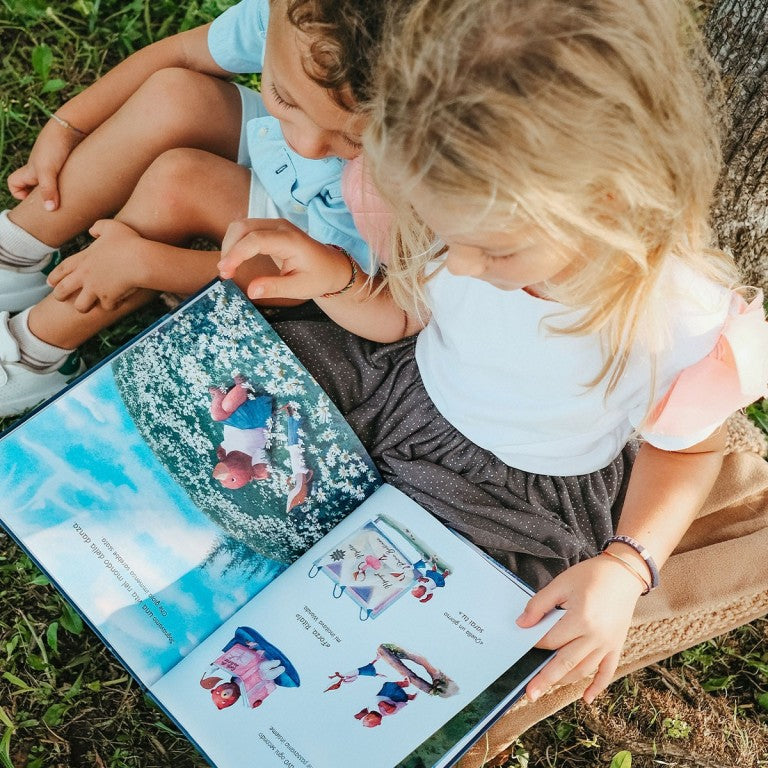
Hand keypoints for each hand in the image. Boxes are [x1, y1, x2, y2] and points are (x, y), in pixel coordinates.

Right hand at [7, 118, 84, 210]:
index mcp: (30, 171)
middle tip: (55, 207)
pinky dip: (71, 186)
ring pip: (53, 184)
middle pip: (35, 187)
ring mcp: (54, 167)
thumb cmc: (54, 147)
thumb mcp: (48, 170)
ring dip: (60, 193)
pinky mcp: (68, 165)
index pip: (14, 184)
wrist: (71, 128)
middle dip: (43, 198)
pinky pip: (67, 179)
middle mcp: (40, 170)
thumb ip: (48, 189)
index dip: (18, 194)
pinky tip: (81, 191)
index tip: (32, 201)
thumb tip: (49, 209)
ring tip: (70, 200)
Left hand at [47, 219, 144, 311]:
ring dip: (84, 306)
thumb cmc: (127, 242)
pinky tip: (117, 303)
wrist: (140, 260)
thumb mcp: (111, 226)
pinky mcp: (109, 299)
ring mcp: (96, 289)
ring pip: (81, 306)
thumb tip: (93, 231)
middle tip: (62, 298)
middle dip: (60, 296)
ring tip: (90, 305)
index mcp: (83, 260)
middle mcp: (85, 276)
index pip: (62, 269)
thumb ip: (98, 227)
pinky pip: (107, 307)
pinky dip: (112, 305)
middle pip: (63, 291)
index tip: (50, 283)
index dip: (54, 277)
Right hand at [219, 218, 355, 300]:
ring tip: (228, 269)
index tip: (225, 272)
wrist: (332, 267)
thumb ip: (275, 288)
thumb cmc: (319, 277)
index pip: (256, 240)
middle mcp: (281, 226)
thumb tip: (251, 291)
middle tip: (224, 273)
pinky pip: (246, 230)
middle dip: (228, 248)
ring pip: (241, 226)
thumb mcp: (300, 288)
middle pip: (243, 227)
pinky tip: (234, 261)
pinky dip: (235, 243)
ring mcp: (275, 225)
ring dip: (229, 245)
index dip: (236, 254)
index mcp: (290, 240)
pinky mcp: (270, 228)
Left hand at [516, 555, 644, 703]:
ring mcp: (608, 644)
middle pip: (565, 663)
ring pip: (583, 670)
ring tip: (547, 687)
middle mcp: (596, 637)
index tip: (522, 645)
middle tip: (529, 693)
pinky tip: (586, 699)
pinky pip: (607, 672)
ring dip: (564, 680)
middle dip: (545, 679)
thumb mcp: (561, 584)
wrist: (623, 574)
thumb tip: (522, 624)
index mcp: (581, 619)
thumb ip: (539, 604)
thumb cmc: (591, 576)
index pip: (551, 640)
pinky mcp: (616, 646)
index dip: (535, 642)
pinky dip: (597, 687)